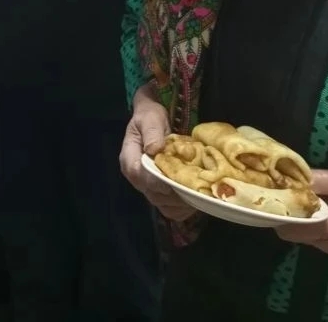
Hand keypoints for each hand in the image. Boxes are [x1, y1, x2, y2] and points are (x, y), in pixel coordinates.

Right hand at [119, 84, 196, 221]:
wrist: (153, 122)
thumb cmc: (150, 118)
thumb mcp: (149, 119)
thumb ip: (151, 133)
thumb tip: (154, 149)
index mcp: (129, 159)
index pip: (139, 176)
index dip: (157, 181)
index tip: (175, 179)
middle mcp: (137, 178)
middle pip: (154, 195)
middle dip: (175, 194)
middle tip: (195, 187)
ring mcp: (149, 187)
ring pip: (164, 205)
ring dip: (181, 203)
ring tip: (197, 193)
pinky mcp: (160, 193)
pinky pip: (171, 209)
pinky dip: (184, 208)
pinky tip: (195, 198)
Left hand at [279, 170, 327, 253]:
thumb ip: (319, 180)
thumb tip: (290, 177)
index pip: (297, 227)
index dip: (283, 210)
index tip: (272, 192)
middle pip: (291, 232)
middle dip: (282, 211)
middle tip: (274, 189)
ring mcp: (326, 246)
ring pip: (294, 233)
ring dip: (289, 214)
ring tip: (284, 194)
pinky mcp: (324, 243)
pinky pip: (302, 232)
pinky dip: (297, 218)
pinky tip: (296, 203)